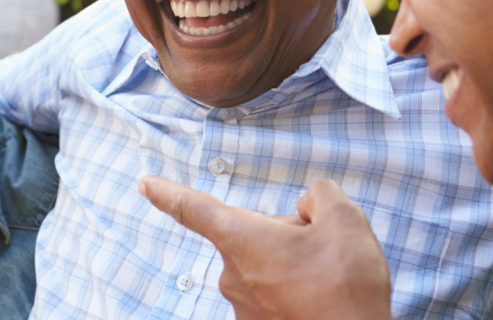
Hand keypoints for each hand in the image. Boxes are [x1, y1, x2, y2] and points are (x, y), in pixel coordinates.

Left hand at [139, 177, 391, 319]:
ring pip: (267, 264)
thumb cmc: (347, 289)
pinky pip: (274, 293)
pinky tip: (321, 298)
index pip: (194, 208)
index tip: (145, 185)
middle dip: (286, 233)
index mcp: (242, 240)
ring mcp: (244, 307)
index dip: (168, 192)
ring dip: (294, 264)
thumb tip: (309, 204)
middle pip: (254, 234)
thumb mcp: (345, 220)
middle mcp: (232, 275)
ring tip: (327, 281)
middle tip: (323, 251)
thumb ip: (319, 194)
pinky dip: (297, 290)